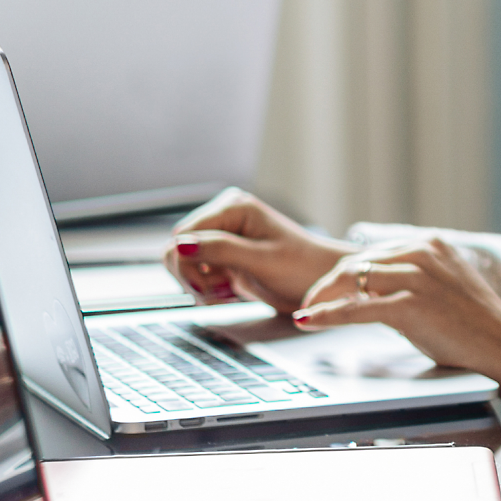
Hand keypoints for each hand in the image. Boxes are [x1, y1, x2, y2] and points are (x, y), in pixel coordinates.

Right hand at [164, 188, 349, 310]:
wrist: (322, 285)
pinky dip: (208, 289)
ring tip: (227, 293)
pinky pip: (198, 274)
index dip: (186, 262)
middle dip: (192, 276)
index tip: (206, 287)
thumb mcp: (262, 260)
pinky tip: (230, 293)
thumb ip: (221, 250)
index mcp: (233, 207)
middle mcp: (224, 217)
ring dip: (200, 286)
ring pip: (184, 264)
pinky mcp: (225, 258)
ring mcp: (223, 238)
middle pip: (178, 248)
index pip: (183, 234)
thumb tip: (180, 244)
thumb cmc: (302, 268)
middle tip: (219, 293)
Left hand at [292, 238, 500, 418]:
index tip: (327, 288)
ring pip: (351, 280)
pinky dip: (326, 314)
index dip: (345, 272)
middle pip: (356, 262)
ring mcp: (418, 277)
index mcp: (432, 244)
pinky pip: (355, 308)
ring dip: (322, 297)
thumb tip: (369, 286)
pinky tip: (309, 320)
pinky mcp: (411, 305)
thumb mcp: (445, 285)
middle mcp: (424, 253)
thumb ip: (412, 277)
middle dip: (328, 284)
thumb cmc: (476, 326)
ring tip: (308, 310)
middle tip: (311, 302)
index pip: (373, 251)